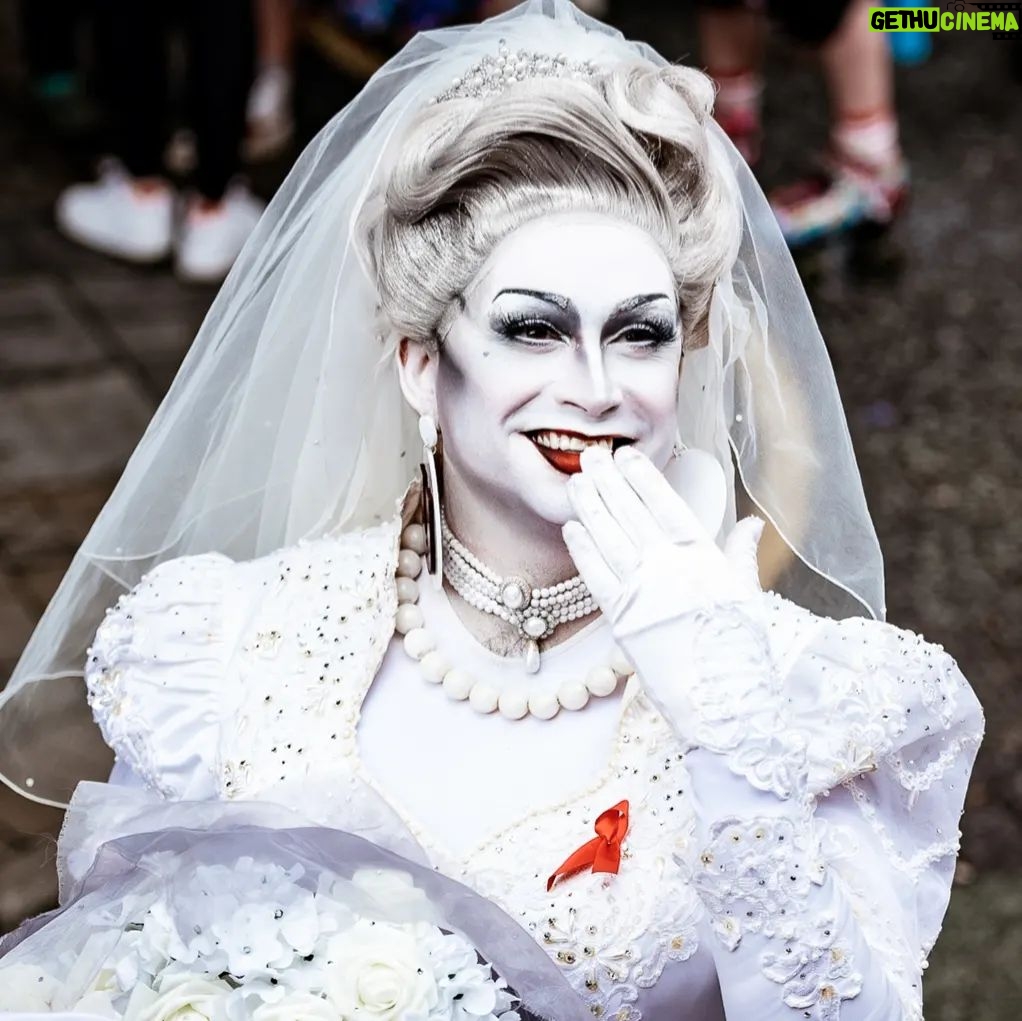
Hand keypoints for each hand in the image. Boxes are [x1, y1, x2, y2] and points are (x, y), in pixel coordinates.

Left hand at [562, 445, 763, 642]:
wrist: (720, 701)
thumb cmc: (739, 648)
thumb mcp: (747, 594)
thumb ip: (741, 554)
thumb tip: (751, 523)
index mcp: (703, 557)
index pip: (667, 506)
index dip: (643, 479)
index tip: (626, 457)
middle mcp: (669, 568)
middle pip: (631, 515)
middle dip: (609, 483)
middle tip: (592, 457)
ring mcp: (642, 591)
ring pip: (609, 538)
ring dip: (590, 508)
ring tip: (577, 483)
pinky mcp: (621, 618)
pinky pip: (596, 576)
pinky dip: (582, 550)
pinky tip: (572, 528)